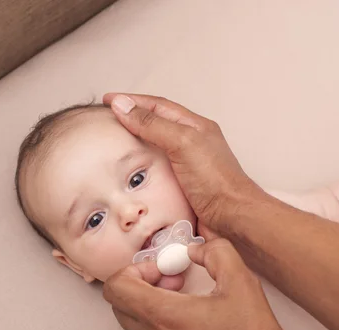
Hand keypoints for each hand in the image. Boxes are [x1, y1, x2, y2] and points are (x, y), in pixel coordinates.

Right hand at [103, 93, 267, 236]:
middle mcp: (189, 145)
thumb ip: (152, 124)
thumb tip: (122, 105)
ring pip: (154, 151)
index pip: (158, 106)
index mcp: (194, 127)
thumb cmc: (215, 181)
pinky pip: (154, 176)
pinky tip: (126, 177)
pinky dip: (138, 173)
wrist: (232, 221)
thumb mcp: (182, 143)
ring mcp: (184, 168)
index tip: (108, 100)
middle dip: (131, 120)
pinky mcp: (179, 190)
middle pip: (155, 126)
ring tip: (111, 145)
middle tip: (106, 119)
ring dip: (133, 147)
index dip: (132, 101)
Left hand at [103, 239, 308, 329]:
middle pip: (121, 304)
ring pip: (133, 327)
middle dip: (143, 286)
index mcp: (164, 317)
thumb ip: (215, 252)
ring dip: (150, 310)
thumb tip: (194, 249)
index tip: (161, 271)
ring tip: (183, 308)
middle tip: (173, 284)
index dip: (134, 270)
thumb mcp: (241, 282)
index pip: (116, 286)